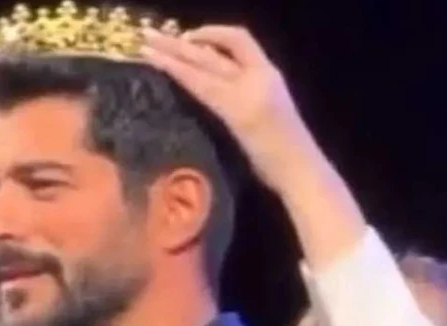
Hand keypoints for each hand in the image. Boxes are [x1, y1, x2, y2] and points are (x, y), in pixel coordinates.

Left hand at [139, 25, 323, 192]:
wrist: (300, 170)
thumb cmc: (282, 153)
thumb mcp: (265, 115)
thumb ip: (242, 97)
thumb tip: (210, 86)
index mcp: (268, 75)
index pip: (240, 40)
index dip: (213, 34)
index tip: (188, 37)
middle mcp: (259, 76)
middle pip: (213, 51)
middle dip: (179, 42)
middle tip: (150, 34)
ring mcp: (247, 93)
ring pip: (203, 63)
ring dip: (172, 52)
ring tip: (146, 45)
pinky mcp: (235, 112)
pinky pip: (201, 85)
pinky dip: (178, 72)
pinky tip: (159, 66)